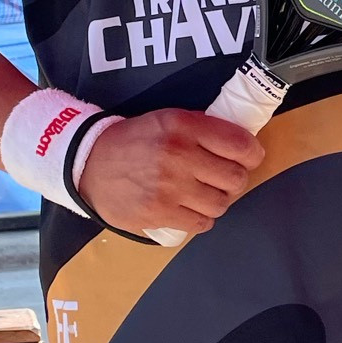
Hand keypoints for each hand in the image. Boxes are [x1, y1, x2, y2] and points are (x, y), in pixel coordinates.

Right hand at [79, 109, 263, 237]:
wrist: (89, 163)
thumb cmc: (134, 140)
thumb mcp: (168, 119)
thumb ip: (204, 129)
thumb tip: (242, 144)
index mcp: (183, 126)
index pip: (240, 144)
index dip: (252, 154)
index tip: (249, 158)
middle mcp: (178, 155)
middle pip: (235, 178)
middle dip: (234, 179)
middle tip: (222, 178)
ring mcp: (169, 187)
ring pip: (221, 203)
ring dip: (217, 200)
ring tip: (203, 193)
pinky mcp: (159, 213)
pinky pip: (201, 223)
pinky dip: (201, 218)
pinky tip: (189, 208)